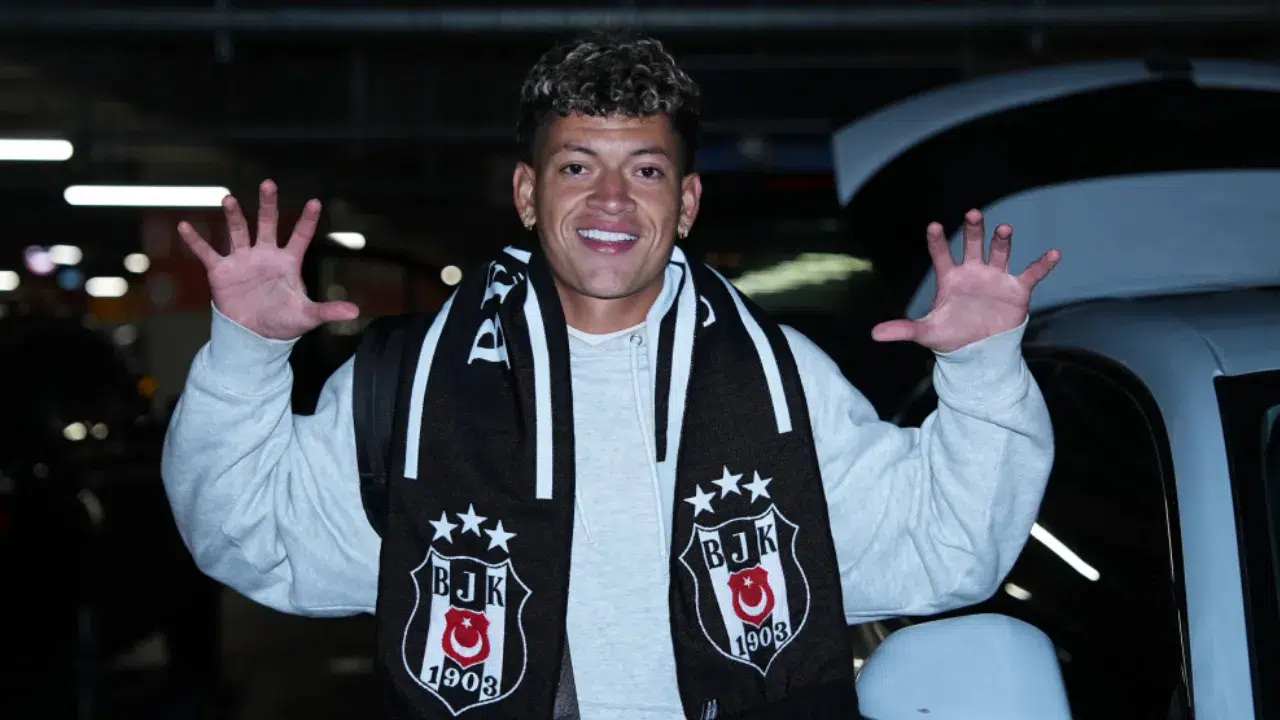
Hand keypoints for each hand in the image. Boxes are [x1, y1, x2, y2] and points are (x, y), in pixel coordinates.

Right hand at [179, 179, 358, 340]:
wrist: (254, 335)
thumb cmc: (283, 322)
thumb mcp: (307, 316)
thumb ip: (328, 310)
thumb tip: (356, 312)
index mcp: (288, 262)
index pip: (300, 236)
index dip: (307, 221)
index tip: (315, 202)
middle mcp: (265, 254)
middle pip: (267, 223)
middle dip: (268, 204)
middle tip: (268, 184)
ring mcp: (242, 260)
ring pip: (238, 231)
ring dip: (233, 216)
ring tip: (228, 199)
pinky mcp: (221, 271)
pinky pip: (207, 252)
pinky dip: (195, 240)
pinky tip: (185, 226)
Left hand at [872, 209, 1059, 353]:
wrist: (978, 351)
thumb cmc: (951, 337)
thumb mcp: (926, 333)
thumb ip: (903, 330)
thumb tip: (874, 334)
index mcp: (950, 277)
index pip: (941, 254)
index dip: (938, 241)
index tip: (934, 226)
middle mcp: (974, 271)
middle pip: (973, 244)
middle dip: (974, 229)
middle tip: (973, 215)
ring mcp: (996, 278)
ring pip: (1000, 253)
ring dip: (1002, 241)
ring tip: (1004, 229)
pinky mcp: (1017, 290)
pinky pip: (1032, 273)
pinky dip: (1043, 264)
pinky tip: (1053, 254)